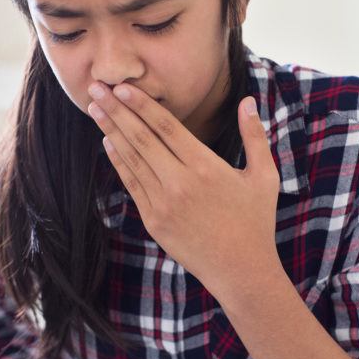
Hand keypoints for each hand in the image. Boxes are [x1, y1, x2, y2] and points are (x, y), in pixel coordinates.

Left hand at [86, 81, 282, 298]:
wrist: (241, 271)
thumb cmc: (256, 221)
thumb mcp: (264, 177)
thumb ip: (254, 137)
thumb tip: (248, 101)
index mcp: (207, 168)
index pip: (166, 128)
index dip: (142, 105)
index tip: (122, 87)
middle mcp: (181, 184)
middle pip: (141, 139)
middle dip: (116, 110)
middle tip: (95, 88)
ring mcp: (164, 204)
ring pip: (132, 160)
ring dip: (111, 131)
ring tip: (94, 108)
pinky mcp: (154, 222)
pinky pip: (132, 185)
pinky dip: (118, 162)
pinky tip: (108, 142)